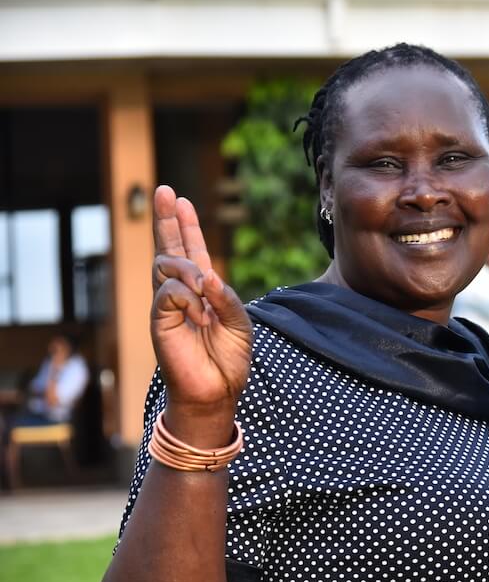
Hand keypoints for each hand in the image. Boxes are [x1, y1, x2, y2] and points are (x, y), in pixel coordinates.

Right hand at [150, 186, 251, 417]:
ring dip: (189, 271)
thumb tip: (205, 274)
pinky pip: (169, 292)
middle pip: (168, 248)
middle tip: (165, 191)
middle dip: (167, 219)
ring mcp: (166, 306)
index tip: (181, 200)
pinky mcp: (158, 320)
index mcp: (202, 291)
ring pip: (167, 265)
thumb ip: (224, 296)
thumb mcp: (238, 322)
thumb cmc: (228, 358)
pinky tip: (200, 316)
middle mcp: (181, 294)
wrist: (217, 390)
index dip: (185, 226)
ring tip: (204, 293)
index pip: (191, 251)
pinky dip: (188, 298)